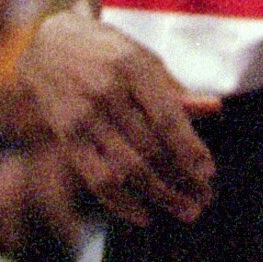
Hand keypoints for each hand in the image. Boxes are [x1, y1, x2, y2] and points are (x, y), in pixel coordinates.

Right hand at [24, 5, 217, 224]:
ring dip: (160, 195)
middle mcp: (108, 92)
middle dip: (181, 178)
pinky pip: (97, 179)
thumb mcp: (142, 59)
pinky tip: (145, 216)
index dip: (190, 147)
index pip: (167, 116)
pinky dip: (122, 203)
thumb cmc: (107, 53)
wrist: (47, 45)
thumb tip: (215, 109)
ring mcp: (85, 116)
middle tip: (204, 200)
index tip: (209, 173)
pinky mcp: (67, 137)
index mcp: (133, 67)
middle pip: (150, 147)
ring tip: (186, 210)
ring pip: (127, 168)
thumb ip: (175, 89)